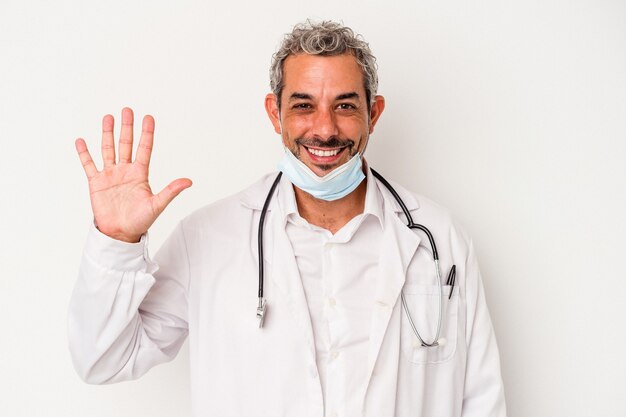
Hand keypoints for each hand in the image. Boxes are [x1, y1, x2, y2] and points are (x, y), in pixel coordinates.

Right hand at [75, 108, 191, 242]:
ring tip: (108, 117)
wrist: (120, 234)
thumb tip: (189, 181)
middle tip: (127, 110)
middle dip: (127, 127)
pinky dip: (84, 153)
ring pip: (108, 149)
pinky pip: (89, 165)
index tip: (148, 117)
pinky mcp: (96, 183)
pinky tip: (81, 140)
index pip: (144, 149)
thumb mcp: (157, 205)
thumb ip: (171, 191)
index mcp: (140, 174)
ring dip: (107, 134)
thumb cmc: (140, 221)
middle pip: (126, 144)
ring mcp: (110, 176)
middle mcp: (125, 171)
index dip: (146, 133)